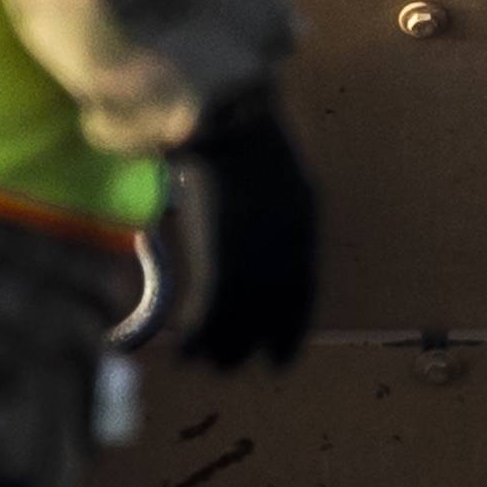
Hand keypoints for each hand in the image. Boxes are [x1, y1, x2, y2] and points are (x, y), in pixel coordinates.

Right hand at [174, 85, 317, 368]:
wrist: (231, 122)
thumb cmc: (248, 135)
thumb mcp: (282, 176)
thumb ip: (278, 215)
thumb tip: (260, 241)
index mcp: (303, 231)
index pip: (302, 300)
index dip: (289, 336)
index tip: (279, 362)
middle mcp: (286, 257)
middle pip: (270, 320)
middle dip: (249, 347)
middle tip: (229, 365)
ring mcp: (256, 263)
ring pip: (238, 327)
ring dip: (219, 351)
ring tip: (204, 363)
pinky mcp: (222, 266)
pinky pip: (208, 320)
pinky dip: (194, 342)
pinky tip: (183, 355)